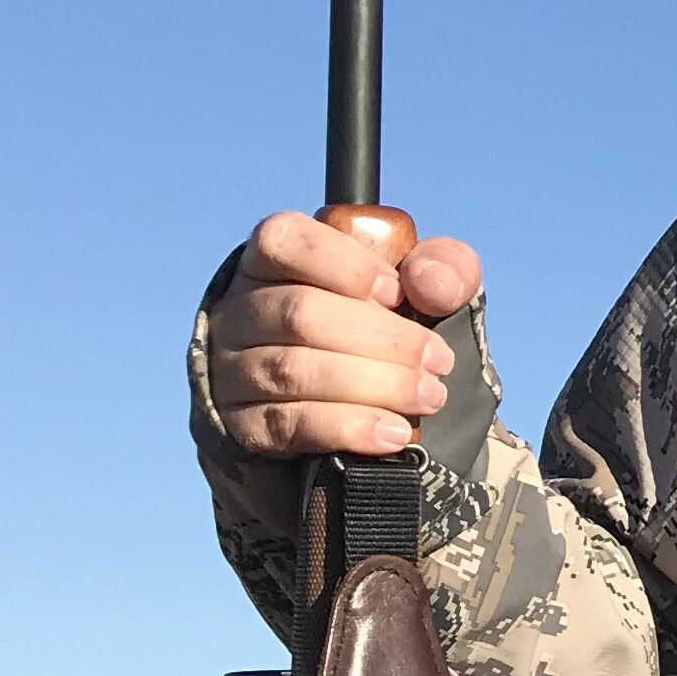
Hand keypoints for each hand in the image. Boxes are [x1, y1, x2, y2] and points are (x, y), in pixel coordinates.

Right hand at [204, 213, 482, 458]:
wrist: (365, 404)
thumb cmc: (390, 327)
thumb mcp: (426, 287)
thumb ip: (444, 267)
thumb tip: (428, 283)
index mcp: (274, 259)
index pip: (288, 242)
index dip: (347, 266)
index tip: (398, 294)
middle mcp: (241, 310)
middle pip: (300, 314)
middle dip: (382, 339)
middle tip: (438, 362)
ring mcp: (232, 369)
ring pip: (294, 371)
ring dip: (373, 386)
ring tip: (428, 397)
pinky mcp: (244, 424)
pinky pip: (288, 424)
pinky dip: (347, 428)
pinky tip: (391, 433)